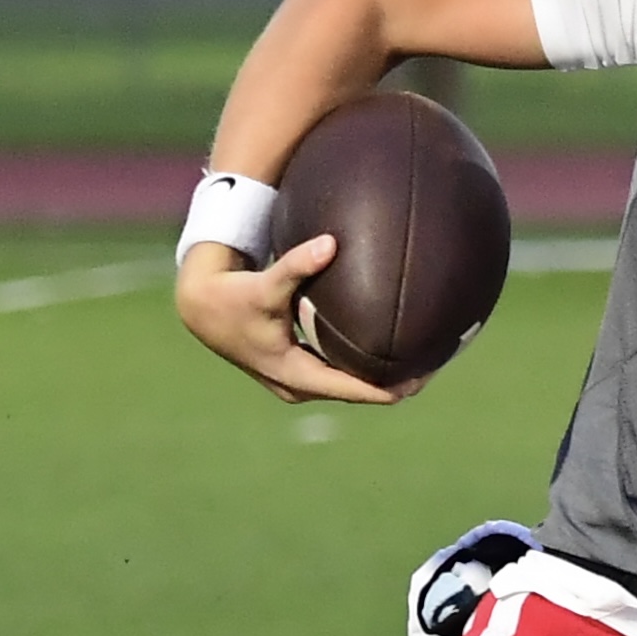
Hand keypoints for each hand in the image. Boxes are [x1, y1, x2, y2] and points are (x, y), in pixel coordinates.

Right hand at [173, 235, 406, 405]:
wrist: (203, 308)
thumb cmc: (234, 296)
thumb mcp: (266, 284)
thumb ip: (297, 265)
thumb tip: (330, 243)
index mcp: (295, 374)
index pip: (351, 389)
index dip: (387, 388)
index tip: (420, 381)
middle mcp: (299, 385)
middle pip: (356, 392)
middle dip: (393, 384)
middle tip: (433, 370)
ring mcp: (297, 381)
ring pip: (349, 385)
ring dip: (380, 378)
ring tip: (421, 365)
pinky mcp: (297, 369)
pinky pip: (339, 373)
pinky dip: (362, 365)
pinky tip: (389, 351)